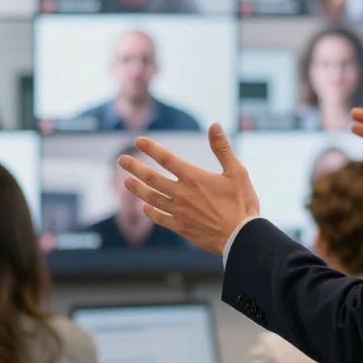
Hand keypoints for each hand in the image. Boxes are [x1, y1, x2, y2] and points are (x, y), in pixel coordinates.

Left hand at [118, 123, 260, 254]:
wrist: (241, 238)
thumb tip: (214, 125)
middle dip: (135, 168)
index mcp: (193, 177)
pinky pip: (160, 218)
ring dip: (137, 189)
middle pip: (152, 178)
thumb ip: (222, 148)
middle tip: (121, 160)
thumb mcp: (236, 172)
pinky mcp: (181, 228)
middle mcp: (181, 194)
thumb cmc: (242, 204)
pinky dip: (150, 212)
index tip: (138, 141)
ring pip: (151, 198)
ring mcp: (179, 212)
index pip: (166, 159)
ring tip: (125, 182)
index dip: (151, 148)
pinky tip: (145, 208)